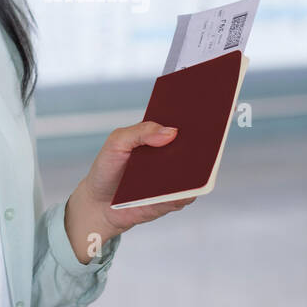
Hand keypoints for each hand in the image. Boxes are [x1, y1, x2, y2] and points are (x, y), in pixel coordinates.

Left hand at [75, 121, 197, 238]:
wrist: (99, 204)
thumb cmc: (108, 168)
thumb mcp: (117, 142)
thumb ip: (140, 132)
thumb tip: (172, 132)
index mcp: (161, 137)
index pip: (183, 122)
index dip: (196, 113)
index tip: (205, 102)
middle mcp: (173, 158)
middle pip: (196, 146)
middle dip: (204, 137)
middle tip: (208, 127)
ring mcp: (176, 180)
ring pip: (197, 172)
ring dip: (201, 166)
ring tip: (197, 156)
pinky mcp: (173, 201)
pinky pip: (186, 196)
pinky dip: (187, 191)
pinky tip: (185, 185)